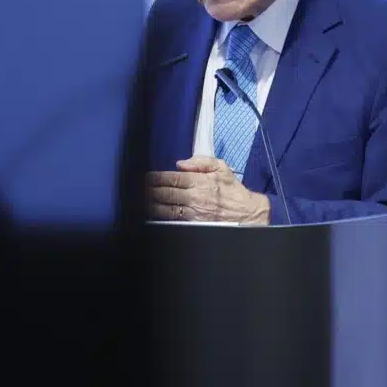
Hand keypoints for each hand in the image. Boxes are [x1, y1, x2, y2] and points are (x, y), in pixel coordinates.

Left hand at [146, 156, 270, 225]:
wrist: (247, 213)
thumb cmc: (233, 190)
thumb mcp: (221, 168)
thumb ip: (201, 162)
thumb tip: (180, 164)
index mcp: (199, 181)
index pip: (172, 178)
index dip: (156, 178)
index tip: (146, 177)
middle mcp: (194, 196)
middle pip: (165, 193)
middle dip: (150, 190)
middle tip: (139, 188)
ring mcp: (193, 212)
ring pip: (166, 208)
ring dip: (151, 205)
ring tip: (141, 201)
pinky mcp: (194, 224)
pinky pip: (173, 220)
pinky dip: (161, 217)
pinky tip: (153, 214)